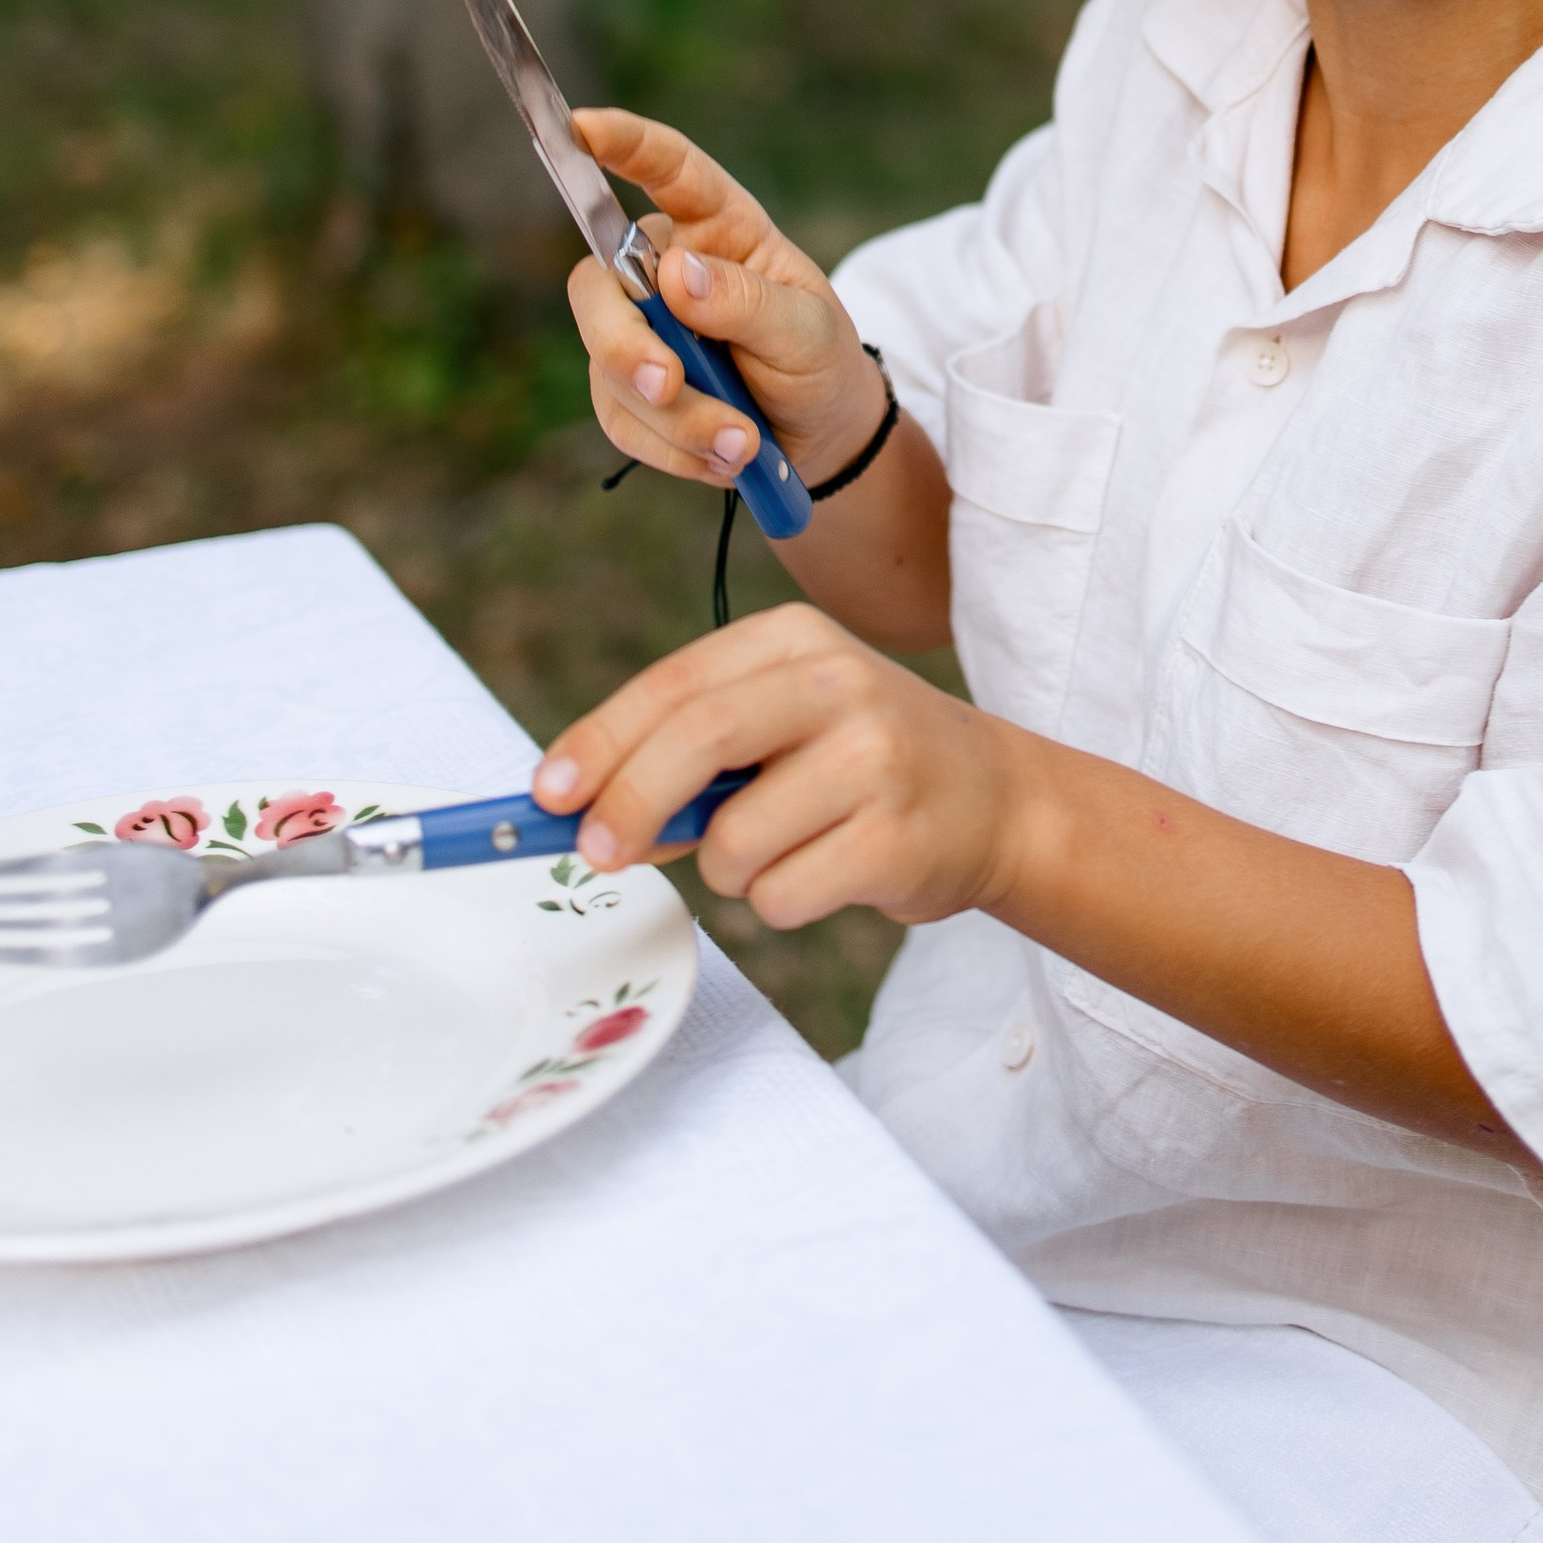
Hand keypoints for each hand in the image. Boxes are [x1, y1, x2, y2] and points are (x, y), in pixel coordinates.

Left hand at [534, 603, 1021, 927]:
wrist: (994, 799)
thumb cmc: (858, 764)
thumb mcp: (781, 723)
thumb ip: (690, 754)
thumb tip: (581, 813)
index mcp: (796, 639)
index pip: (675, 684)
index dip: (601, 740)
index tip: (548, 794)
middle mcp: (840, 682)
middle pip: (698, 739)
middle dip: (629, 804)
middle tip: (596, 855)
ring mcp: (876, 758)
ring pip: (734, 839)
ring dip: (725, 872)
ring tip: (778, 853)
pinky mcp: (896, 837)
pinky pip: (782, 896)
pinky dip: (779, 903)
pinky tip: (826, 873)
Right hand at [564, 108, 881, 492]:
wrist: (821, 438)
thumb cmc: (820, 362)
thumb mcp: (809, 331)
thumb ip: (748, 303)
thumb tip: (676, 275)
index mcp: (719, 227)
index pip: (668, 169)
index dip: (623, 143)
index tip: (582, 124)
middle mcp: (664, 269)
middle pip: (599, 286)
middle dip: (626, 344)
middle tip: (668, 384)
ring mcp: (638, 331)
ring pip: (608, 367)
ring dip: (676, 417)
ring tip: (744, 443)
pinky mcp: (626, 392)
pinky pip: (622, 421)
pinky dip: (673, 449)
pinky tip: (724, 457)